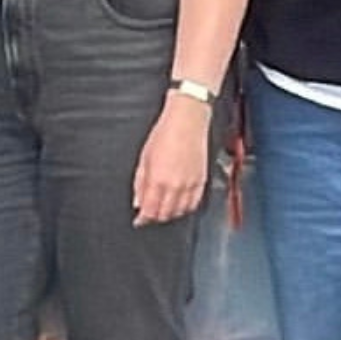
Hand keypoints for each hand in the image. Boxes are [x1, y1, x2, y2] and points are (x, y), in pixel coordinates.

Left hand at [132, 94, 211, 224]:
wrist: (187, 120)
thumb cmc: (165, 133)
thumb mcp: (144, 158)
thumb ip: (140, 183)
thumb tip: (138, 202)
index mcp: (158, 180)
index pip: (150, 211)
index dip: (143, 219)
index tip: (139, 219)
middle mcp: (175, 186)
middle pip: (164, 215)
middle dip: (155, 216)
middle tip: (149, 212)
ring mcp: (190, 184)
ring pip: (180, 212)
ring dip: (170, 213)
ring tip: (163, 207)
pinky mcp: (202, 180)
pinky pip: (194, 204)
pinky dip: (185, 207)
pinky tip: (179, 203)